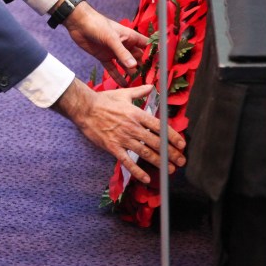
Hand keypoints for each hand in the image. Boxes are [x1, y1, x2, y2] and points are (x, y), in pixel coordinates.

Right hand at [53, 79, 185, 183]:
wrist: (84, 108)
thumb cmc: (103, 100)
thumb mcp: (123, 93)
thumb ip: (139, 91)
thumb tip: (151, 87)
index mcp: (137, 114)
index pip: (160, 127)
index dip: (173, 136)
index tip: (182, 144)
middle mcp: (132, 127)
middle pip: (156, 142)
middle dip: (171, 153)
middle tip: (181, 161)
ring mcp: (123, 138)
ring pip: (145, 153)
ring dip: (160, 162)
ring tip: (170, 169)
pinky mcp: (112, 147)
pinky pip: (127, 161)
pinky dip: (137, 171)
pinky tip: (146, 178)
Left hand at [62, 0, 147, 85]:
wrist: (78, 23)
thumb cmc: (97, 24)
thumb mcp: (111, 38)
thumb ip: (122, 53)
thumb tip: (134, 66)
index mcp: (129, 37)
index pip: (145, 46)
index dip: (153, 54)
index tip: (160, 66)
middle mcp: (124, 45)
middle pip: (137, 57)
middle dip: (143, 67)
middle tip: (150, 79)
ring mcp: (114, 51)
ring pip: (126, 64)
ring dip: (131, 73)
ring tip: (139, 84)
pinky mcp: (104, 57)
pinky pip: (112, 68)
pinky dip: (117, 76)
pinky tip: (124, 84)